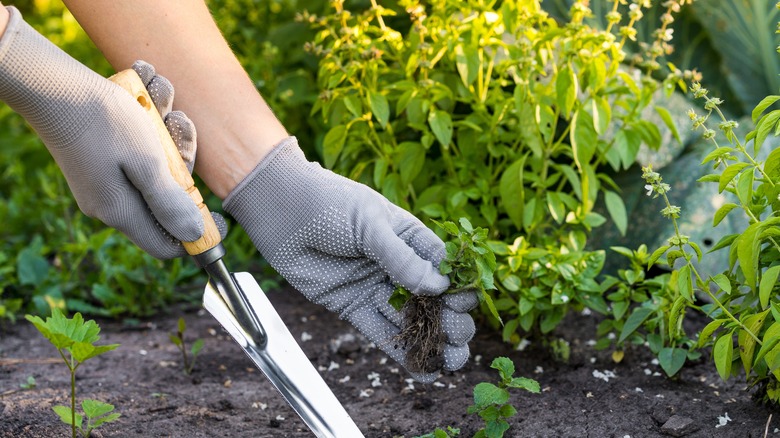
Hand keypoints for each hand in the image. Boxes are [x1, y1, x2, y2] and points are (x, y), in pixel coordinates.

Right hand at [0, 7, 202, 258]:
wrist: (51, 81)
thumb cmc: (102, 121)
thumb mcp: (147, 164)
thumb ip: (171, 202)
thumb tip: (194, 236)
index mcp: (121, 211)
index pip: (165, 244)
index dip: (195, 233)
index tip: (220, 215)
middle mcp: (112, 199)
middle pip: (168, 195)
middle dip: (182, 155)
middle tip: (178, 120)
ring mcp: (106, 175)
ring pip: (156, 158)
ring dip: (165, 123)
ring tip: (158, 90)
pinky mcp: (102, 152)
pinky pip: (136, 140)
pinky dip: (147, 112)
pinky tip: (143, 81)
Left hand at [223, 137, 477, 381]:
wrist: (280, 209)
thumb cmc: (328, 203)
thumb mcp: (370, 224)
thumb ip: (401, 258)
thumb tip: (439, 288)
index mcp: (409, 237)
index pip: (444, 267)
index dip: (457, 287)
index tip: (463, 304)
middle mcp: (396, 265)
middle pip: (432, 298)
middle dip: (450, 320)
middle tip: (459, 337)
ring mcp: (374, 286)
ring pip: (409, 319)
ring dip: (432, 342)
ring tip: (453, 363)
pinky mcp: (352, 306)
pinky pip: (380, 332)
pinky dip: (400, 352)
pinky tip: (423, 371)